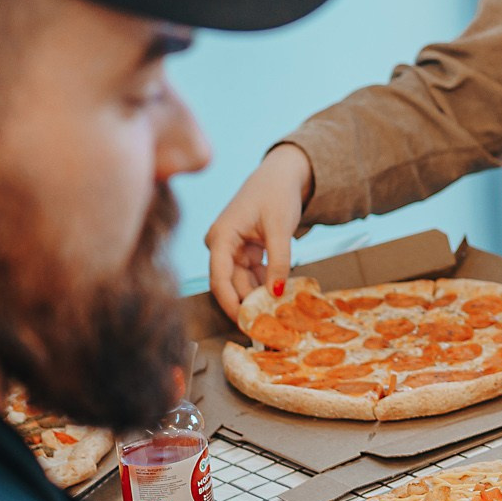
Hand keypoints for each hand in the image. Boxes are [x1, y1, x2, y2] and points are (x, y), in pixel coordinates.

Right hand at [203, 143, 314, 321]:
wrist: (282, 174)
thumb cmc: (277, 193)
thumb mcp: (280, 228)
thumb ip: (278, 261)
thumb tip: (276, 293)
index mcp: (221, 236)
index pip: (219, 279)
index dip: (231, 304)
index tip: (246, 324)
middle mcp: (220, 244)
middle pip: (230, 284)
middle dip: (248, 304)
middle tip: (268, 326)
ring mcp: (231, 248)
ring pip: (242, 281)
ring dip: (258, 296)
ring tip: (278, 314)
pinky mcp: (242, 250)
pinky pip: (251, 274)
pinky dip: (265, 284)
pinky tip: (278, 296)